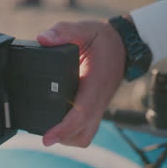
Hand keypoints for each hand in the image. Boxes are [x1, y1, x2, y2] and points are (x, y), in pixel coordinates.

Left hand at [37, 20, 125, 147]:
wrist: (123, 45)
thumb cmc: (103, 39)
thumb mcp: (84, 29)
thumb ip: (63, 32)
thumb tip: (43, 39)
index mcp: (96, 83)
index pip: (81, 113)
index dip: (64, 128)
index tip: (47, 138)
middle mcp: (99, 99)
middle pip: (82, 133)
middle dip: (63, 138)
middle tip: (44, 135)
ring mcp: (99, 106)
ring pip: (85, 135)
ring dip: (68, 137)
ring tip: (50, 131)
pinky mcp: (95, 107)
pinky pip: (85, 127)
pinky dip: (72, 131)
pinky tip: (58, 122)